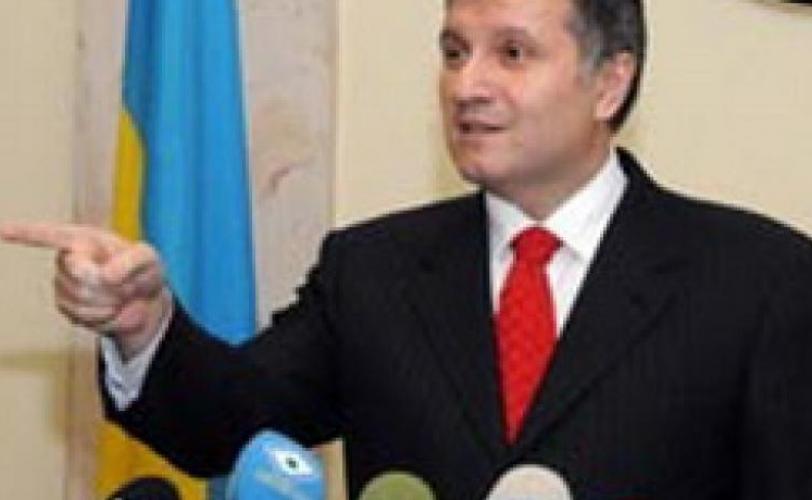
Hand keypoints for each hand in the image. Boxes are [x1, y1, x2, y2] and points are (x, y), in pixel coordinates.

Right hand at [0, 222, 170, 358]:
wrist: (144, 300)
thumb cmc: (144, 270)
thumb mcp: (148, 259)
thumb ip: (131, 261)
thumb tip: (105, 274)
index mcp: (84, 239)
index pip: (49, 234)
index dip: (24, 233)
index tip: (1, 230)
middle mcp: (68, 259)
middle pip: (79, 275)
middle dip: (109, 285)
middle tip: (128, 284)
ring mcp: (64, 284)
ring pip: (80, 298)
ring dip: (109, 301)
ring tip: (121, 295)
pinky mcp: (66, 307)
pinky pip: (82, 316)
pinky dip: (105, 316)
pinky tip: (113, 308)